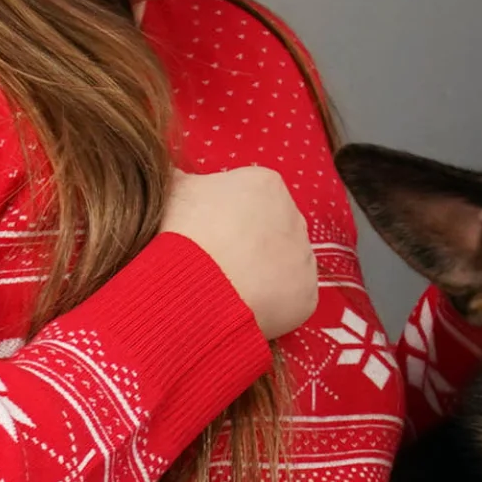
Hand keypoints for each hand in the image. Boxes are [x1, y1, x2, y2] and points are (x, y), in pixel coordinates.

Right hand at [161, 165, 317, 338]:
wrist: (200, 284)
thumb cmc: (185, 231)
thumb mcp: (173, 191)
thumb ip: (182, 179)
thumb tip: (177, 176)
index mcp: (266, 185)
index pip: (248, 198)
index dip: (223, 218)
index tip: (204, 235)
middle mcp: (295, 216)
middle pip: (269, 230)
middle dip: (246, 245)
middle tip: (214, 263)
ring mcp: (305, 257)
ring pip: (282, 264)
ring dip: (260, 274)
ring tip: (227, 287)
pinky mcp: (308, 294)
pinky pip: (289, 298)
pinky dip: (270, 304)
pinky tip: (243, 306)